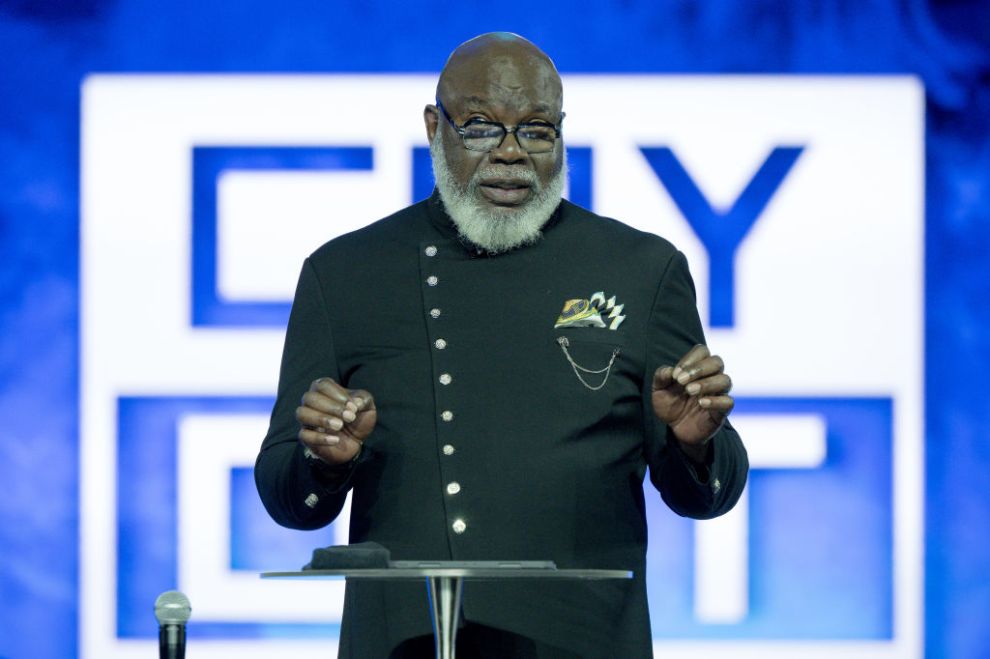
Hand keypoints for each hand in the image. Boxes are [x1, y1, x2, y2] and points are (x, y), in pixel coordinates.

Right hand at [296, 378, 376, 465]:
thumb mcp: (367, 407)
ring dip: (321, 419)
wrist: (356, 442)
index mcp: (324, 391)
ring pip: (301, 413)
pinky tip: (336, 440)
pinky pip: (304, 435)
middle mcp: (311, 403)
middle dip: (331, 407)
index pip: (322, 385)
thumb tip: (356, 402)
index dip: (338, 394)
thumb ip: (364, 399)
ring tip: (340, 426)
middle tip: (350, 417)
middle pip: (310, 397)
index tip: (353, 407)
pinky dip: (319, 438)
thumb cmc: (357, 419)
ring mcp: (307, 420)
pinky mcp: (306, 437)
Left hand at [652, 345, 733, 460]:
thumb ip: (661, 377)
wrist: (674, 430)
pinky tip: (701, 403)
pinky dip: (715, 401)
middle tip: (681, 381)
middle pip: (717, 361)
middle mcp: (711, 377)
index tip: (675, 374)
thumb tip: (669, 370)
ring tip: (689, 391)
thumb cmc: (670, 404)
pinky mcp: (722, 411)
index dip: (690, 358)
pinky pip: (728, 402)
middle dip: (698, 369)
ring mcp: (719, 393)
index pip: (702, 351)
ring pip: (725, 380)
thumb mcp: (659, 390)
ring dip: (706, 383)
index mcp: (697, 368)